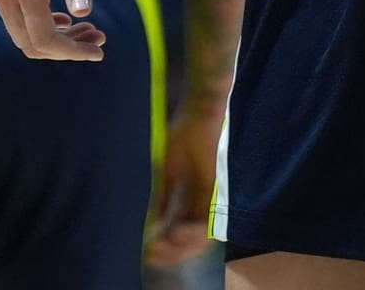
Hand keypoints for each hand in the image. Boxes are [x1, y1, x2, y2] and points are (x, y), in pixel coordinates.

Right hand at [0, 0, 106, 60]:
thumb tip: (83, 13)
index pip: (44, 38)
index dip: (72, 51)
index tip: (99, 51)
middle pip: (29, 42)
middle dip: (64, 48)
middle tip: (97, 37)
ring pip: (20, 29)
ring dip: (52, 35)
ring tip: (85, 25)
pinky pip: (13, 13)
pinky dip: (38, 21)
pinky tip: (62, 11)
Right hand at [146, 101, 224, 265]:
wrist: (202, 109)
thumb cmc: (184, 132)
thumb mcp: (167, 169)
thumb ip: (163, 199)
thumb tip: (154, 223)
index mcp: (193, 195)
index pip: (183, 230)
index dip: (167, 245)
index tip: (148, 250)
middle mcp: (205, 200)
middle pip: (194, 240)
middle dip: (172, 251)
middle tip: (152, 254)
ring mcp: (213, 196)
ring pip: (202, 237)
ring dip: (180, 246)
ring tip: (160, 245)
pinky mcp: (216, 189)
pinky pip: (207, 223)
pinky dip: (191, 234)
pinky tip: (173, 233)